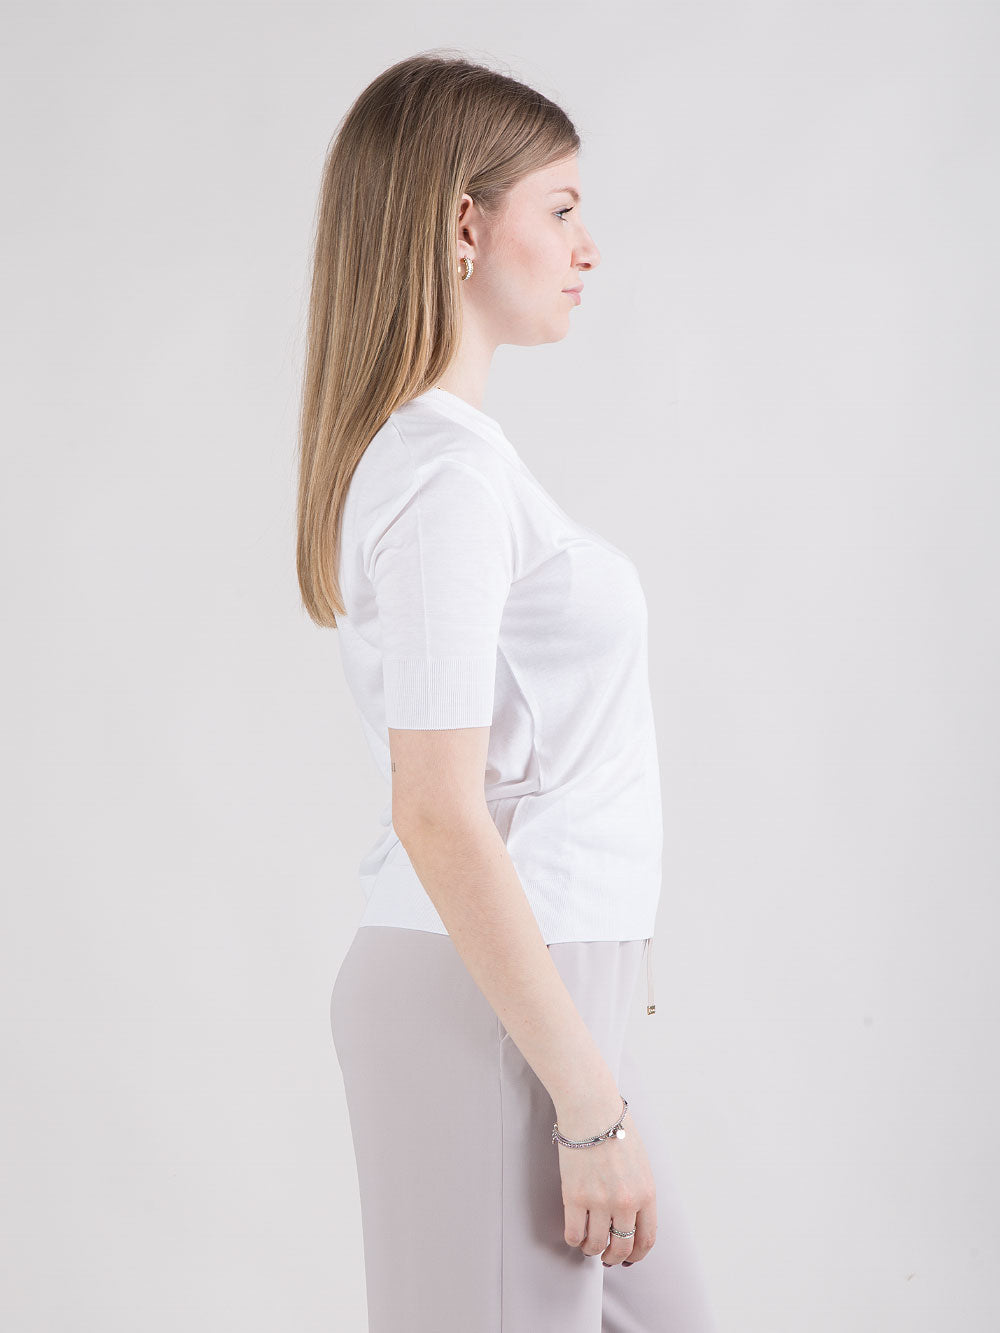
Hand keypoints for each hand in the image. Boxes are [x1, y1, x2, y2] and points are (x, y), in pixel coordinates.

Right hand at [555, 1100, 656, 1265]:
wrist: (592, 1109)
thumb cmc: (615, 1129)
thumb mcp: (640, 1164)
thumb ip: (639, 1192)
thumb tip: (631, 1217)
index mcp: (646, 1193)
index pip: (646, 1239)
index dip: (637, 1255)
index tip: (629, 1258)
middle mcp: (626, 1202)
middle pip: (622, 1246)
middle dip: (614, 1257)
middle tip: (607, 1258)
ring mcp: (600, 1201)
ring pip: (597, 1244)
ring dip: (593, 1250)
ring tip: (589, 1245)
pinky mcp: (575, 1196)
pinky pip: (574, 1233)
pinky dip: (575, 1240)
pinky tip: (575, 1234)